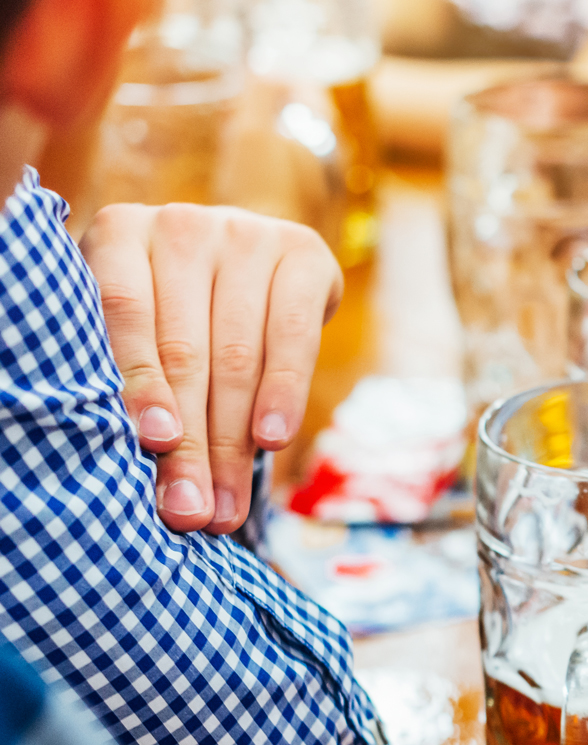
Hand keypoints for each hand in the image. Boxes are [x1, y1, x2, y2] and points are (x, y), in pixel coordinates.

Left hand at [81, 204, 342, 534]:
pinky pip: (293, 335)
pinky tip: (274, 440)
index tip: (154, 445)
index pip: (125, 313)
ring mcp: (244, 232)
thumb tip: (147, 469)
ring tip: (227, 505)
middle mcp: (179, 223)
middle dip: (190, 440)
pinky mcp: (301, 251)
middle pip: (184, 348)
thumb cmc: (179, 313)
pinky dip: (284, 394)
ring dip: (234, 440)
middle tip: (190, 510)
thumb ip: (135, 377)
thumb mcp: (143, 330)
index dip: (139, 383)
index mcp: (119, 232)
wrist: (247, 262)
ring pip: (238, 353)